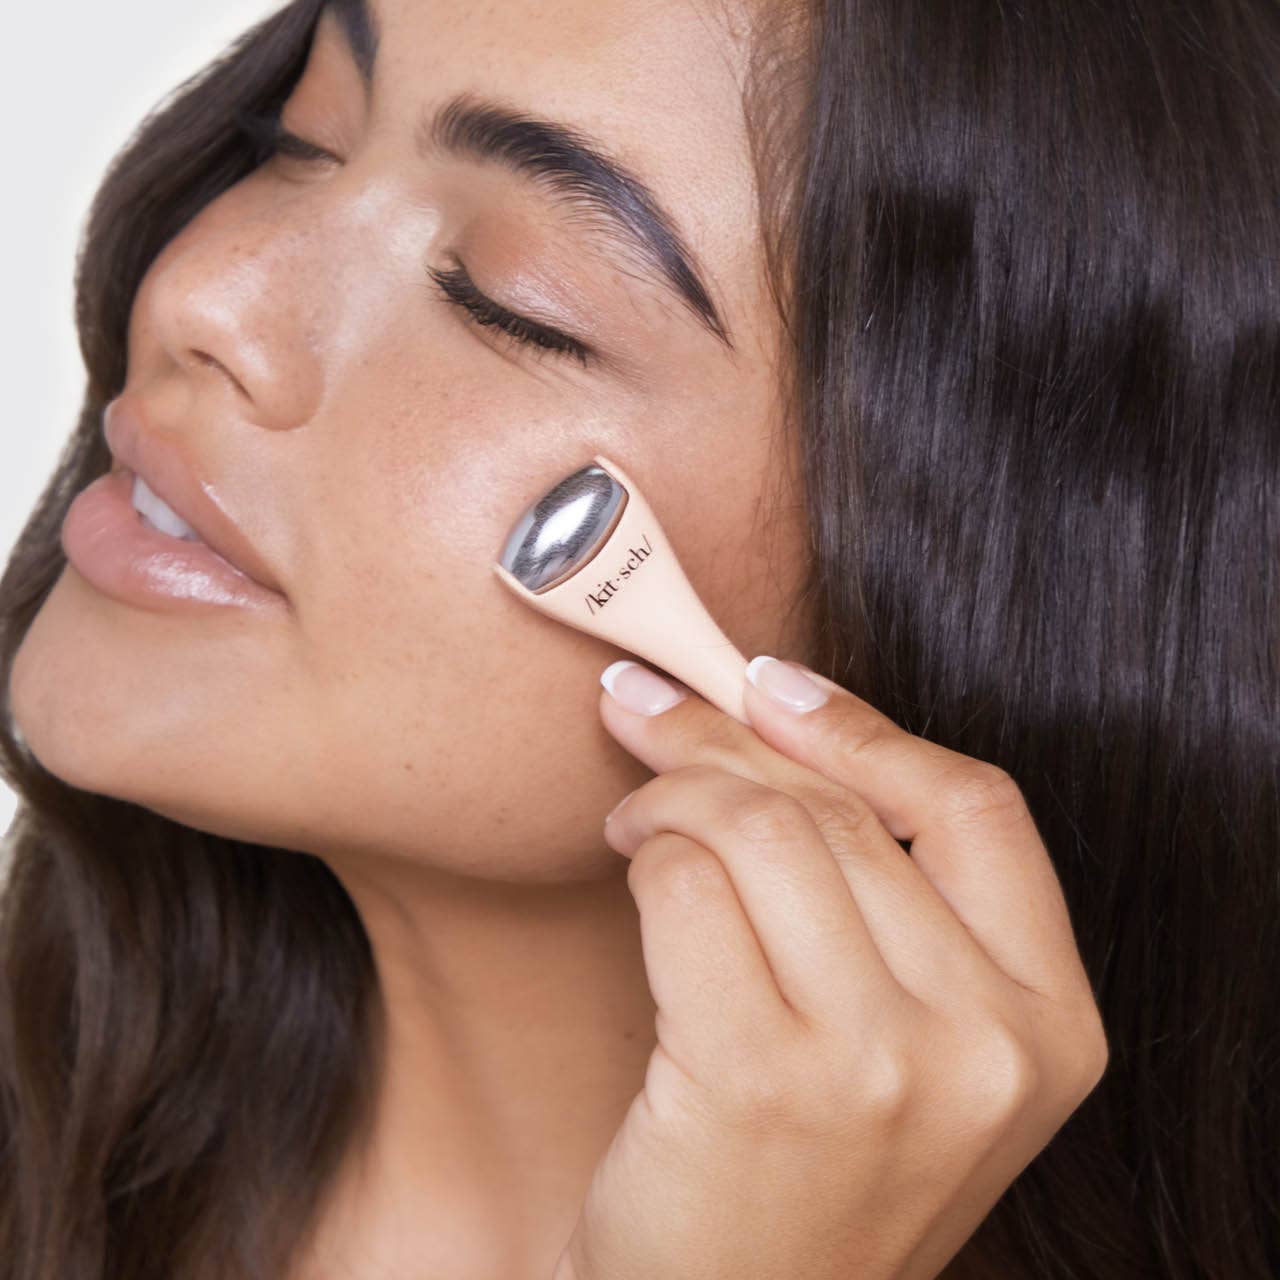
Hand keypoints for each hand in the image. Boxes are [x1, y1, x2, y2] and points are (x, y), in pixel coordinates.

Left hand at [553, 656, 1108, 1279]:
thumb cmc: (808, 1170)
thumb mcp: (910, 1049)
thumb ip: (888, 905)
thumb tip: (778, 715)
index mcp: (1053, 1028)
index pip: (978, 809)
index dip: (864, 726)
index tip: (771, 682)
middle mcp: (986, 1046)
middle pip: (846, 811)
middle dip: (725, 737)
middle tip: (650, 704)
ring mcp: (879, 1067)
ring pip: (762, 830)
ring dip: (675, 789)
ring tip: (634, 803)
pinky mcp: (758, 1078)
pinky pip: (688, 884)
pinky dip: (644, 850)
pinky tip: (628, 859)